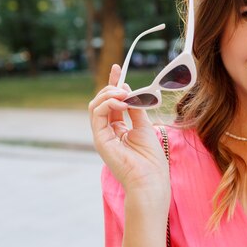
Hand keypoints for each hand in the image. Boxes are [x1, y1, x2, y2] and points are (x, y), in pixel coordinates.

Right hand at [89, 64, 169, 199]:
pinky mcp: (99, 139)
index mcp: (119, 129)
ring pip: (96, 105)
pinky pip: (97, 114)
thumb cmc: (150, 158)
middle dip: (111, 87)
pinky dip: (108, 103)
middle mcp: (108, 131)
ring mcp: (102, 135)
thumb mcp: (144, 126)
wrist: (149, 179)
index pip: (113, 102)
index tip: (117, 68)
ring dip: (109, 94)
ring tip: (124, 92)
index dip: (113, 84)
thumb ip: (136, 108)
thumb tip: (129, 90)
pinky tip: (121, 101)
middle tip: (124, 84)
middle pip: (102, 101)